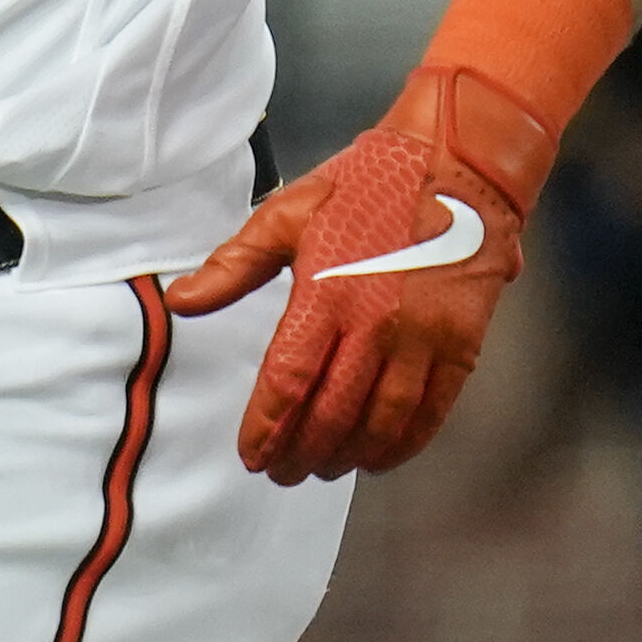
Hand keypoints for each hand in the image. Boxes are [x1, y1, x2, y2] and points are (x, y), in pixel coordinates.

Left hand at [166, 63, 554, 481]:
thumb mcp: (286, 214)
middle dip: (302, 451)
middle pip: (332, 411)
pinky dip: (403, 443)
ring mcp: (424, 338)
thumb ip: (232, 266)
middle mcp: (376, 323)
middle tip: (281, 473)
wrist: (454, 167)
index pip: (288, 380)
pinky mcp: (461, 344)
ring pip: (381, 420)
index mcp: (326, 292)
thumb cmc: (363, 187)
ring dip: (349, 455)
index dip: (267, 426)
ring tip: (322, 471)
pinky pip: (431, 411)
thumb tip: (181, 300)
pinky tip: (379, 458)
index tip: (251, 455)